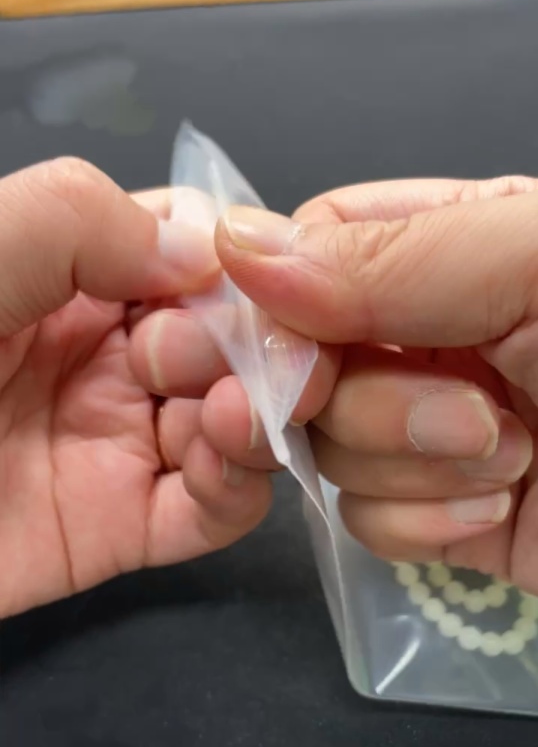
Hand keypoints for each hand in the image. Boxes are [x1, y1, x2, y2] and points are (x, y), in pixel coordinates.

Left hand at [0, 159, 271, 617]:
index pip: (191, 254)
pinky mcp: (116, 527)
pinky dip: (243, 483)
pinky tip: (226, 458)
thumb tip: (202, 259)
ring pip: (239, 420)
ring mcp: (114, 443)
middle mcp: (101, 354)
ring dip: (262, 411)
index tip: (262, 281)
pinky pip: (213, 508)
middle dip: (243, 341)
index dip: (236, 265)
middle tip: (195, 361)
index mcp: (65, 276)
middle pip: (228, 339)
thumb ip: (75, 219)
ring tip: (230, 415)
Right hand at [192, 175, 537, 592]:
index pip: (313, 254)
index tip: (298, 364)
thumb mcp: (534, 269)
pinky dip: (419, 527)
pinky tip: (497, 514)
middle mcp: (429, 336)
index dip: (285, 311)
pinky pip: (365, 523)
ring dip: (408, 466)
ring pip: (329, 449)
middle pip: (306, 365)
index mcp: (452, 248)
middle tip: (468, 421)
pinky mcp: (439, 519)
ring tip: (510, 461)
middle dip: (371, 404)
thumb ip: (392, 254)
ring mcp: (428, 432)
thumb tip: (235, 245)